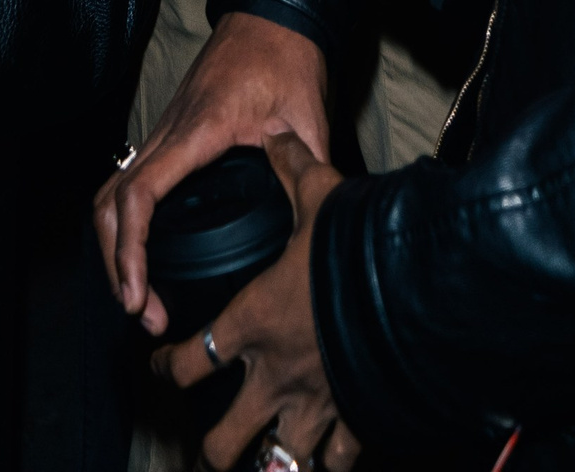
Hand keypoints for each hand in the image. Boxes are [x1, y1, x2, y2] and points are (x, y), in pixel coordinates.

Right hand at [94, 12, 329, 331]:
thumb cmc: (286, 55)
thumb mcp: (307, 114)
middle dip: (116, 264)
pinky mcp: (170, 133)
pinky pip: (130, 181)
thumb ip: (312, 167)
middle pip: (110, 203)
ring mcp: (164, 131)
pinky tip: (147, 255)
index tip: (138, 296)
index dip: (130, 252)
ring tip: (140, 296)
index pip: (140, 197)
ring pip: (112, 192)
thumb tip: (326, 223)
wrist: (271, 11)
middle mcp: (169, 132)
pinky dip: (125, 223)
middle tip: (143, 312)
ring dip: (115, 247)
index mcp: (196, 131)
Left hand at [158, 133, 360, 469]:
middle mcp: (273, 377)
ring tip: (268, 460)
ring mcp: (313, 408)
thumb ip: (292, 167)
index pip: (186, 363)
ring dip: (271, 462)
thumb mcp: (319, 194)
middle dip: (213, 448)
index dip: (165, 368)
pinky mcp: (354, 422)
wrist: (413, 290)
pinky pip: (334, 461)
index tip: (162, 365)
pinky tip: (330, 454)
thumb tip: (278, 135)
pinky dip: (330, 459)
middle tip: (214, 441)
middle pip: (220, 444)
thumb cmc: (355, 246)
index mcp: (252, 324)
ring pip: (274, 465)